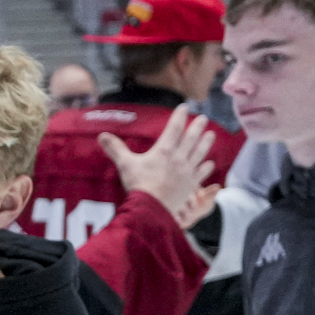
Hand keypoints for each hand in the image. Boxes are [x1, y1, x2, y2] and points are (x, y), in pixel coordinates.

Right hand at [102, 108, 222, 229]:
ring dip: (206, 142)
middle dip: (197, 126)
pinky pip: (202, 173)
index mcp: (163, 151)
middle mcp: (179, 158)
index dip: (179, 117)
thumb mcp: (125, 164)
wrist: (153, 207)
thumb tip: (102, 135)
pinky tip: (209, 163)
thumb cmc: (139, 184)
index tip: (185, 107)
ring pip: (200, 153)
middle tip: (203, 118)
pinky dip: (207, 167)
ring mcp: (187, 171)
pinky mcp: (191, 184)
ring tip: (211, 134)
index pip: (174, 129)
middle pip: (191, 138)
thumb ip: (116, 149)